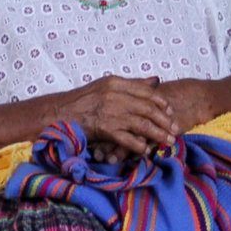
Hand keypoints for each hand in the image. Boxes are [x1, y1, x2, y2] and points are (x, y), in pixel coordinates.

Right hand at [63, 76, 179, 157]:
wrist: (56, 114)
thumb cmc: (79, 102)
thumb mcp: (104, 87)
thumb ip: (130, 85)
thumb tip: (155, 80)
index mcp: (114, 83)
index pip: (146, 91)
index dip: (161, 102)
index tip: (169, 111)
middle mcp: (114, 95)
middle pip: (147, 108)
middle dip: (164, 120)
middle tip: (174, 129)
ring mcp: (109, 112)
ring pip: (142, 123)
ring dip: (158, 134)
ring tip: (168, 141)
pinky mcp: (104, 128)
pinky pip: (128, 138)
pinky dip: (139, 145)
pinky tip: (146, 150)